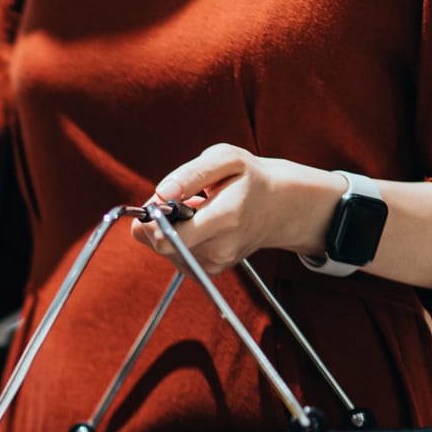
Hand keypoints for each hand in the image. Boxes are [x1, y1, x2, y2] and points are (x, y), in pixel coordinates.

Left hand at [130, 144, 344, 274]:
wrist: (279, 207)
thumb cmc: (250, 179)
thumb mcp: (226, 159)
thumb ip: (191, 174)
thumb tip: (161, 193)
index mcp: (225, 219)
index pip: (169, 238)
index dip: (153, 218)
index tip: (163, 199)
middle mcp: (220, 249)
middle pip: (160, 243)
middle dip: (160, 219)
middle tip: (184, 200)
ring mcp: (214, 265)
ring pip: (164, 249)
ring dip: (171, 228)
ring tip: (198, 211)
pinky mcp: (207, 272)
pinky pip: (173, 255)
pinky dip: (178, 239)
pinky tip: (199, 225)